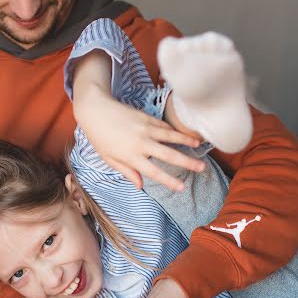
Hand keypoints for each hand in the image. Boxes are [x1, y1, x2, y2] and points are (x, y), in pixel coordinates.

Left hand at [75, 90, 204, 191]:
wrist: (95, 110)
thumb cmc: (99, 137)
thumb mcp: (109, 158)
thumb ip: (126, 171)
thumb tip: (140, 185)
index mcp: (130, 156)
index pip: (154, 172)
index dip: (169, 181)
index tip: (182, 187)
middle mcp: (141, 143)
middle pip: (169, 154)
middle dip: (187, 162)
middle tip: (202, 167)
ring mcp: (145, 129)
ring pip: (171, 136)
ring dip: (187, 141)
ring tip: (199, 146)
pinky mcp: (147, 117)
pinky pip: (165, 126)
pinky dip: (176, 131)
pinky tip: (185, 135)